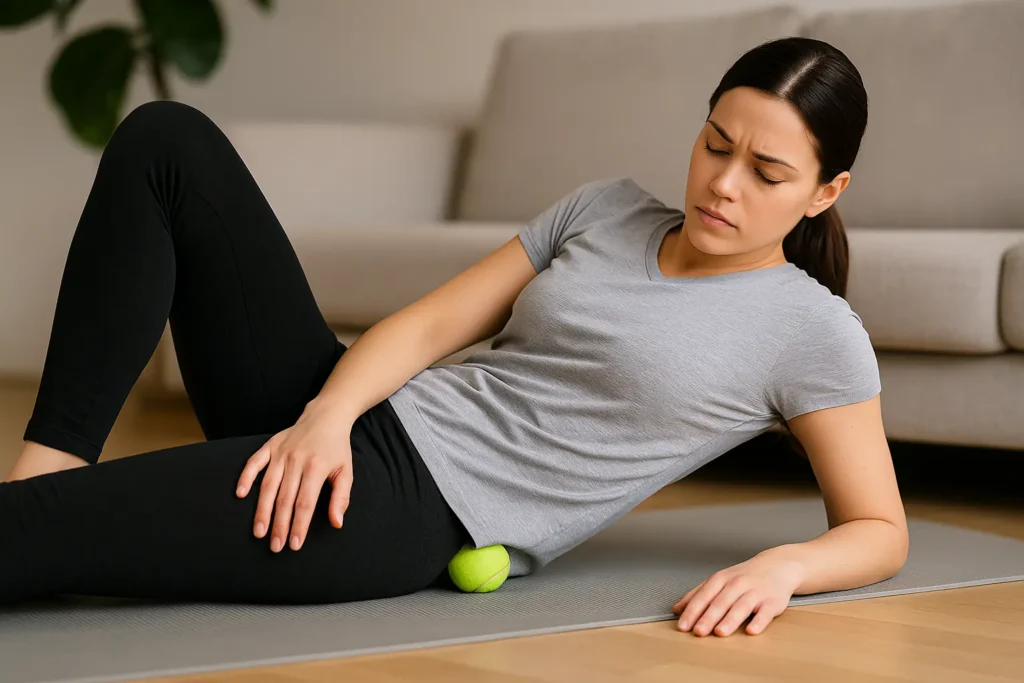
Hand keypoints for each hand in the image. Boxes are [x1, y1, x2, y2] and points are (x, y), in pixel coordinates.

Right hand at [235, 401, 354, 552]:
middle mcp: (296, 460)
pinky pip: (254, 462)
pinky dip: (246, 477)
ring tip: (258, 531)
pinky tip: (240, 494)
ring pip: (268, 485)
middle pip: (285, 498)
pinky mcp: (270, 445)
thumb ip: (341, 498)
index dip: (299, 525)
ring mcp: (281, 452)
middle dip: (279, 525)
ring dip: (262, 510)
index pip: (305, 503)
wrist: (326, 416)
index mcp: (317, 467)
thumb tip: (337, 523)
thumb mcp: (346, 471)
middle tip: (275, 546)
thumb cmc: (336, 448)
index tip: (294, 545)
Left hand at [671, 549, 803, 636]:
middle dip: (708, 617)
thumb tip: (677, 610)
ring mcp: (755, 592)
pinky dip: (759, 621)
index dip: (692, 611)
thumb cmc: (744, 576)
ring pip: (741, 606)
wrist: (777, 565)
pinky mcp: (772, 601)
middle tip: (698, 632)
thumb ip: (698, 594)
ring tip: (720, 632)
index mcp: (721, 579)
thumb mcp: (719, 580)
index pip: (703, 596)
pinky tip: (751, 630)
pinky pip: (765, 613)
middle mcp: (737, 584)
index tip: (683, 626)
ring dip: (730, 620)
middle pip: (720, 602)